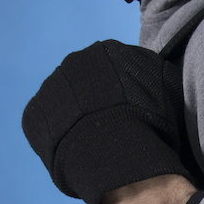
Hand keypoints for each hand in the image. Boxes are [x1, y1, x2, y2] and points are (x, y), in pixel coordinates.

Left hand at [22, 39, 193, 203]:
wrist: (117, 153)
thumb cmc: (150, 122)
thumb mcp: (169, 91)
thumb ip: (157, 77)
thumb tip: (156, 74)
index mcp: (107, 50)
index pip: (114, 68)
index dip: (124, 92)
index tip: (133, 110)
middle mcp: (73, 62)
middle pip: (86, 83)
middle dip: (97, 102)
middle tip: (114, 127)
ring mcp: (49, 88)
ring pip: (65, 104)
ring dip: (76, 119)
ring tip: (95, 143)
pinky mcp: (34, 116)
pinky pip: (48, 126)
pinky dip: (60, 138)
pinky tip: (78, 152)